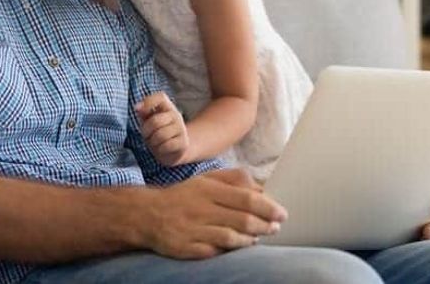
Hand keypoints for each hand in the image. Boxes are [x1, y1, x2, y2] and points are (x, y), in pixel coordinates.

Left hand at [135, 92, 190, 165]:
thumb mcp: (149, 121)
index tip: (138, 110)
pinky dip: (160, 150)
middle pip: (155, 121)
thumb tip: (137, 107)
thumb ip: (143, 112)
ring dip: (152, 142)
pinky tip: (161, 149)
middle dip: (146, 131)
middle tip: (146, 136)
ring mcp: (181, 129)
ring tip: (154, 143)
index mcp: (167, 107)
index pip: (160, 97)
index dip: (148, 102)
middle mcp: (176, 115)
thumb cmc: (158, 133)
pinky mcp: (183, 143)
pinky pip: (167, 146)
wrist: (175, 150)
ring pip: (161, 135)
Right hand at [141, 169, 287, 258]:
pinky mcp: (187, 248)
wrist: (147, 214)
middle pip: (242, 219)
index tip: (281, 213)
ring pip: (231, 237)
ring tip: (260, 236)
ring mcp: (193, 229)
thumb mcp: (206, 179)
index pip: (246, 198)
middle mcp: (201, 208)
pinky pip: (216, 251)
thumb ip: (233, 180)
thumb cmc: (184, 196)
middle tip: (276, 227)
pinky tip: (241, 245)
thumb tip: (262, 188)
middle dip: (265, 225)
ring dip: (252, 238)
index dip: (268, 207)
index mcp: (208, 188)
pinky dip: (232, 249)